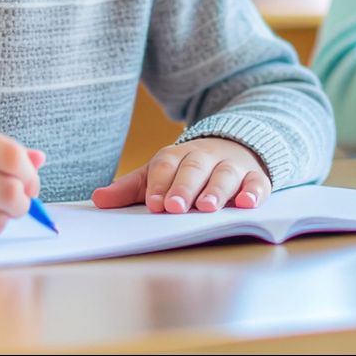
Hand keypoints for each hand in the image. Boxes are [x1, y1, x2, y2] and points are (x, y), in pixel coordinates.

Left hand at [91, 136, 270, 214]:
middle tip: (175, 207)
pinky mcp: (255, 177)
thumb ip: (130, 189)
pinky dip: (253, 192)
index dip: (159, 183)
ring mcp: (232, 166)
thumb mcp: (157, 175)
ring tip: (207, 207)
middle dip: (184, 187)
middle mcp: (205, 157)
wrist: (231, 147)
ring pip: (224, 175)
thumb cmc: (187, 170)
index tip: (154, 204)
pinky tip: (246, 204)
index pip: (166, 164)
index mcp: (177, 155)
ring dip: (216, 191)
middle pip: (194, 168)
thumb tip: (97, 200)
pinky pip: (257, 183)